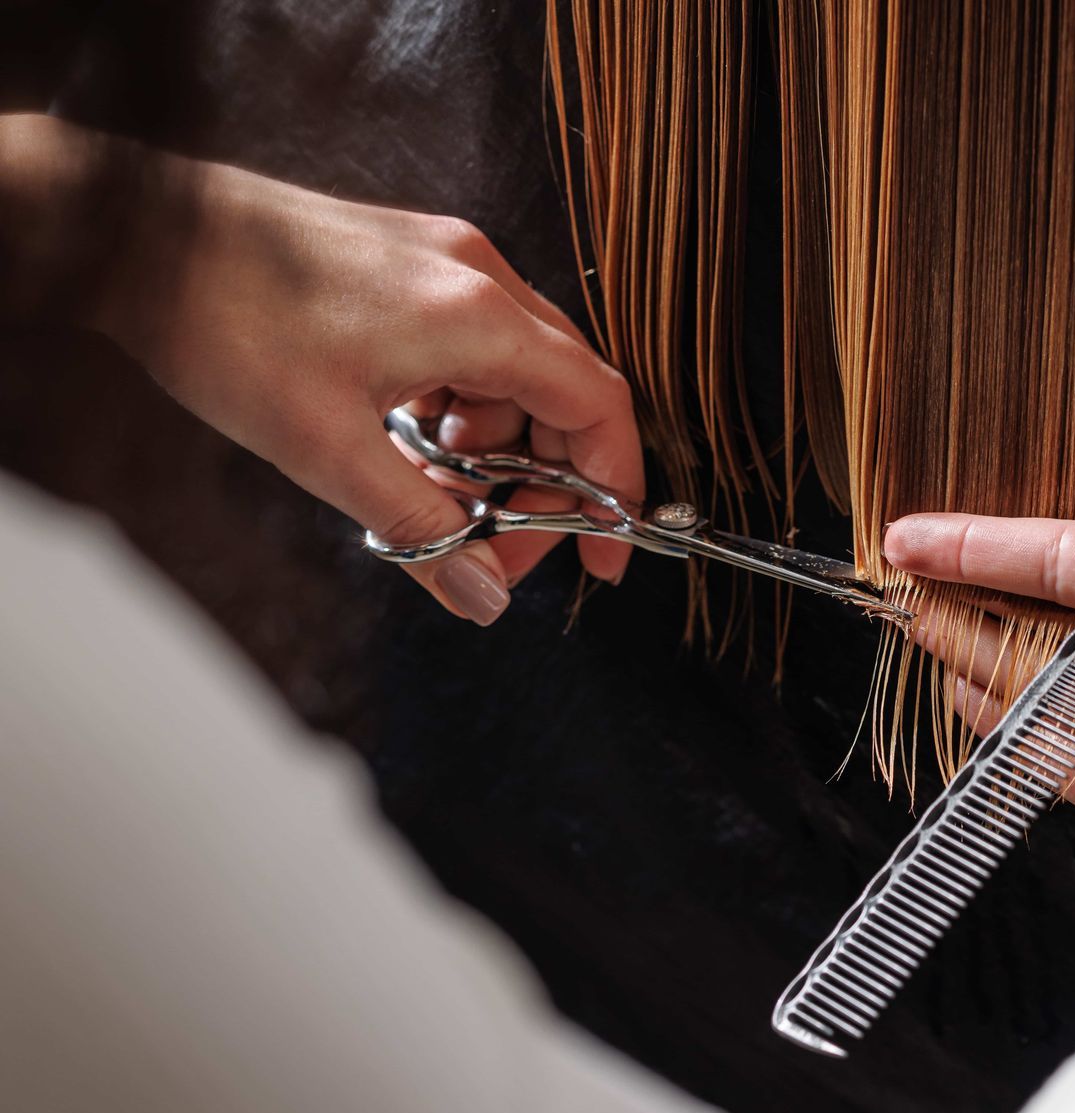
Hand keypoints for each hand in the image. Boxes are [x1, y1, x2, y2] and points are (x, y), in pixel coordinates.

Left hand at [65, 118, 641, 623]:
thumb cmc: (222, 319)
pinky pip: (472, 348)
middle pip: (565, 393)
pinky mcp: (410, 263)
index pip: (598, 406)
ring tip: (434, 497)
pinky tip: (409, 444)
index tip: (602, 554)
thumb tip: (486, 597)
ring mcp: (445, 262)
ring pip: (517, 375)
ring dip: (495, 450)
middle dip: (546, 482)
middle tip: (498, 545)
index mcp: (478, 315)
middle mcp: (478, 275)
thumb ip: (423, 529)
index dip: (614, 488)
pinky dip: (460, 409)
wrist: (138, 232)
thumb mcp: (327, 451)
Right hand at [885, 415, 1074, 905]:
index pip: (1071, 550)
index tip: (918, 535)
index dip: (989, 540)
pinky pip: (1051, 749)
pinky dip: (1004, 725)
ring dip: (976, 649)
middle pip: (1051, 610)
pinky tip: (963, 700)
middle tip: (899, 577)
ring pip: (1044, 677)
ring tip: (913, 626)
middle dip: (973, 591)